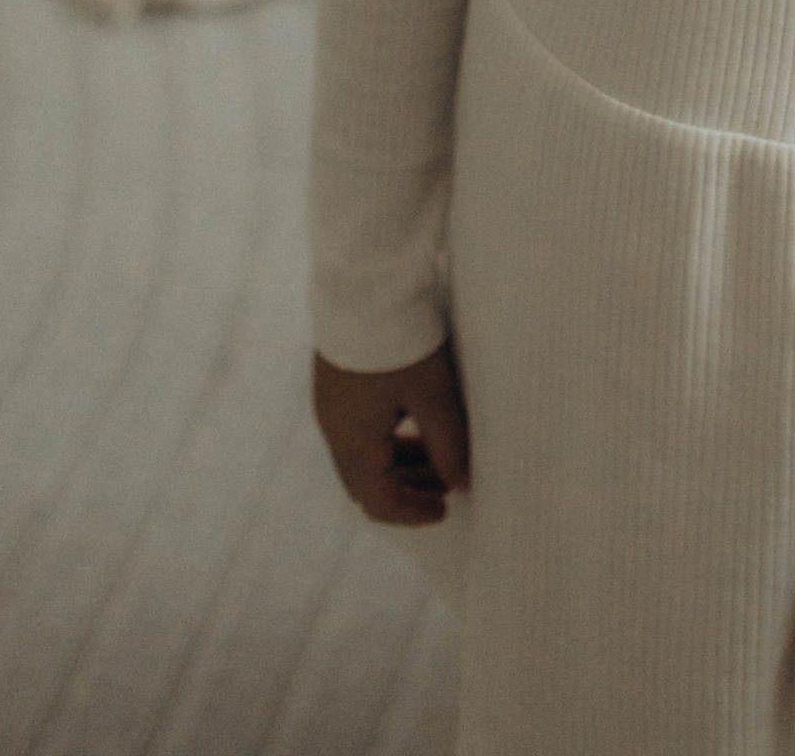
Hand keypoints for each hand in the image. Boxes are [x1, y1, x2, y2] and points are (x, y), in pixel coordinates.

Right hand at [311, 343, 468, 527]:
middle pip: (367, 482)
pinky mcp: (335, 381)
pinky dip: (388, 438)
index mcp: (353, 443)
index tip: (446, 508)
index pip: (379, 502)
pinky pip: (359, 429)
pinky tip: (416, 420)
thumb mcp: (432, 393)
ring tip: (439, 454)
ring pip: (363, 455)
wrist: (363, 283)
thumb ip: (448, 442)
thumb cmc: (399, 342)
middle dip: (407, 490)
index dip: (413, 513)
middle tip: (446, 485)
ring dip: (399, 463)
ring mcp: (331, 405)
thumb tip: (463, 483)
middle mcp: (334, 430)